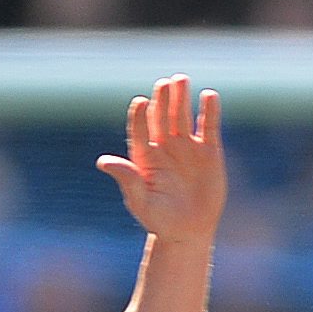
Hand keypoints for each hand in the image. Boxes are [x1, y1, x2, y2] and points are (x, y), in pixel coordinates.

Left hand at [96, 75, 226, 245]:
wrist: (188, 231)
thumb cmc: (159, 219)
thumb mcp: (141, 202)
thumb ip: (127, 180)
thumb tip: (103, 162)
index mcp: (144, 157)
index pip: (139, 131)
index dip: (139, 117)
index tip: (139, 102)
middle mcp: (164, 147)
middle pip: (161, 118)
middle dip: (162, 101)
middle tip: (163, 84)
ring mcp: (186, 147)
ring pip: (182, 117)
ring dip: (181, 99)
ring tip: (180, 80)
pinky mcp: (208, 152)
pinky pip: (209, 127)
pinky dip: (209, 112)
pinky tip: (209, 96)